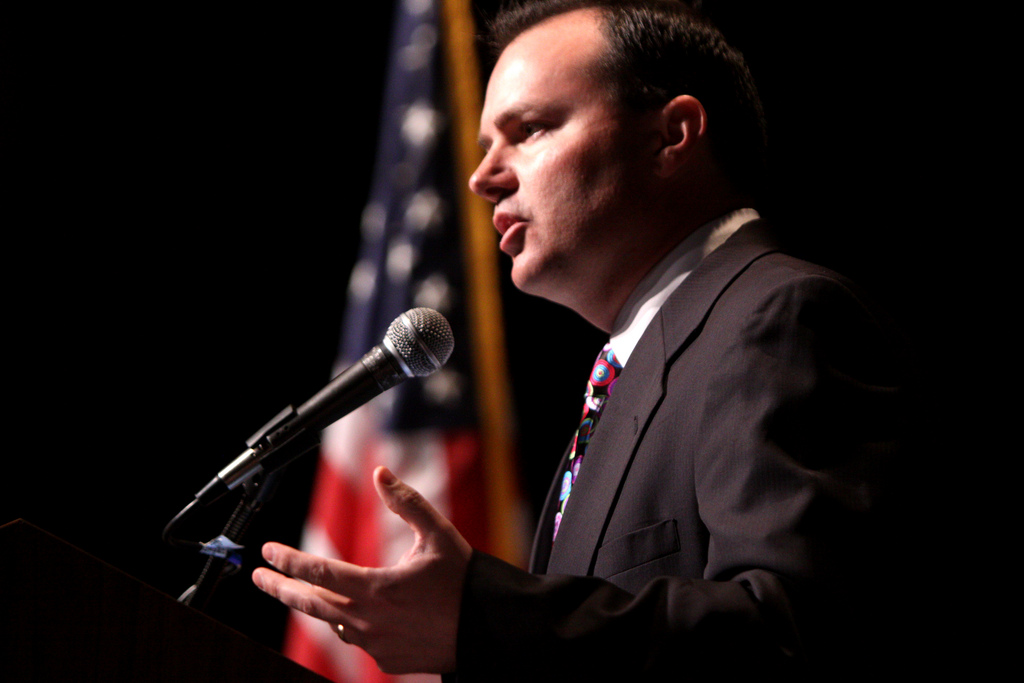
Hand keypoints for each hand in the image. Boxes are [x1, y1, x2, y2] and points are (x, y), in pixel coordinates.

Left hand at [252, 466, 471, 673]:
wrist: (487, 630)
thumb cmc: (463, 581)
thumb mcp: (438, 534)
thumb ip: (406, 503)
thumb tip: (380, 474)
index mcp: (377, 588)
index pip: (318, 573)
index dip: (288, 561)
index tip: (267, 552)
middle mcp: (369, 621)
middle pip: (311, 604)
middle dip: (280, 588)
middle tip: (260, 577)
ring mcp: (376, 645)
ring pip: (334, 624)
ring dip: (317, 607)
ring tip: (305, 593)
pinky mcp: (387, 662)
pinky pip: (360, 641)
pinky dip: (354, 625)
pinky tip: (359, 614)